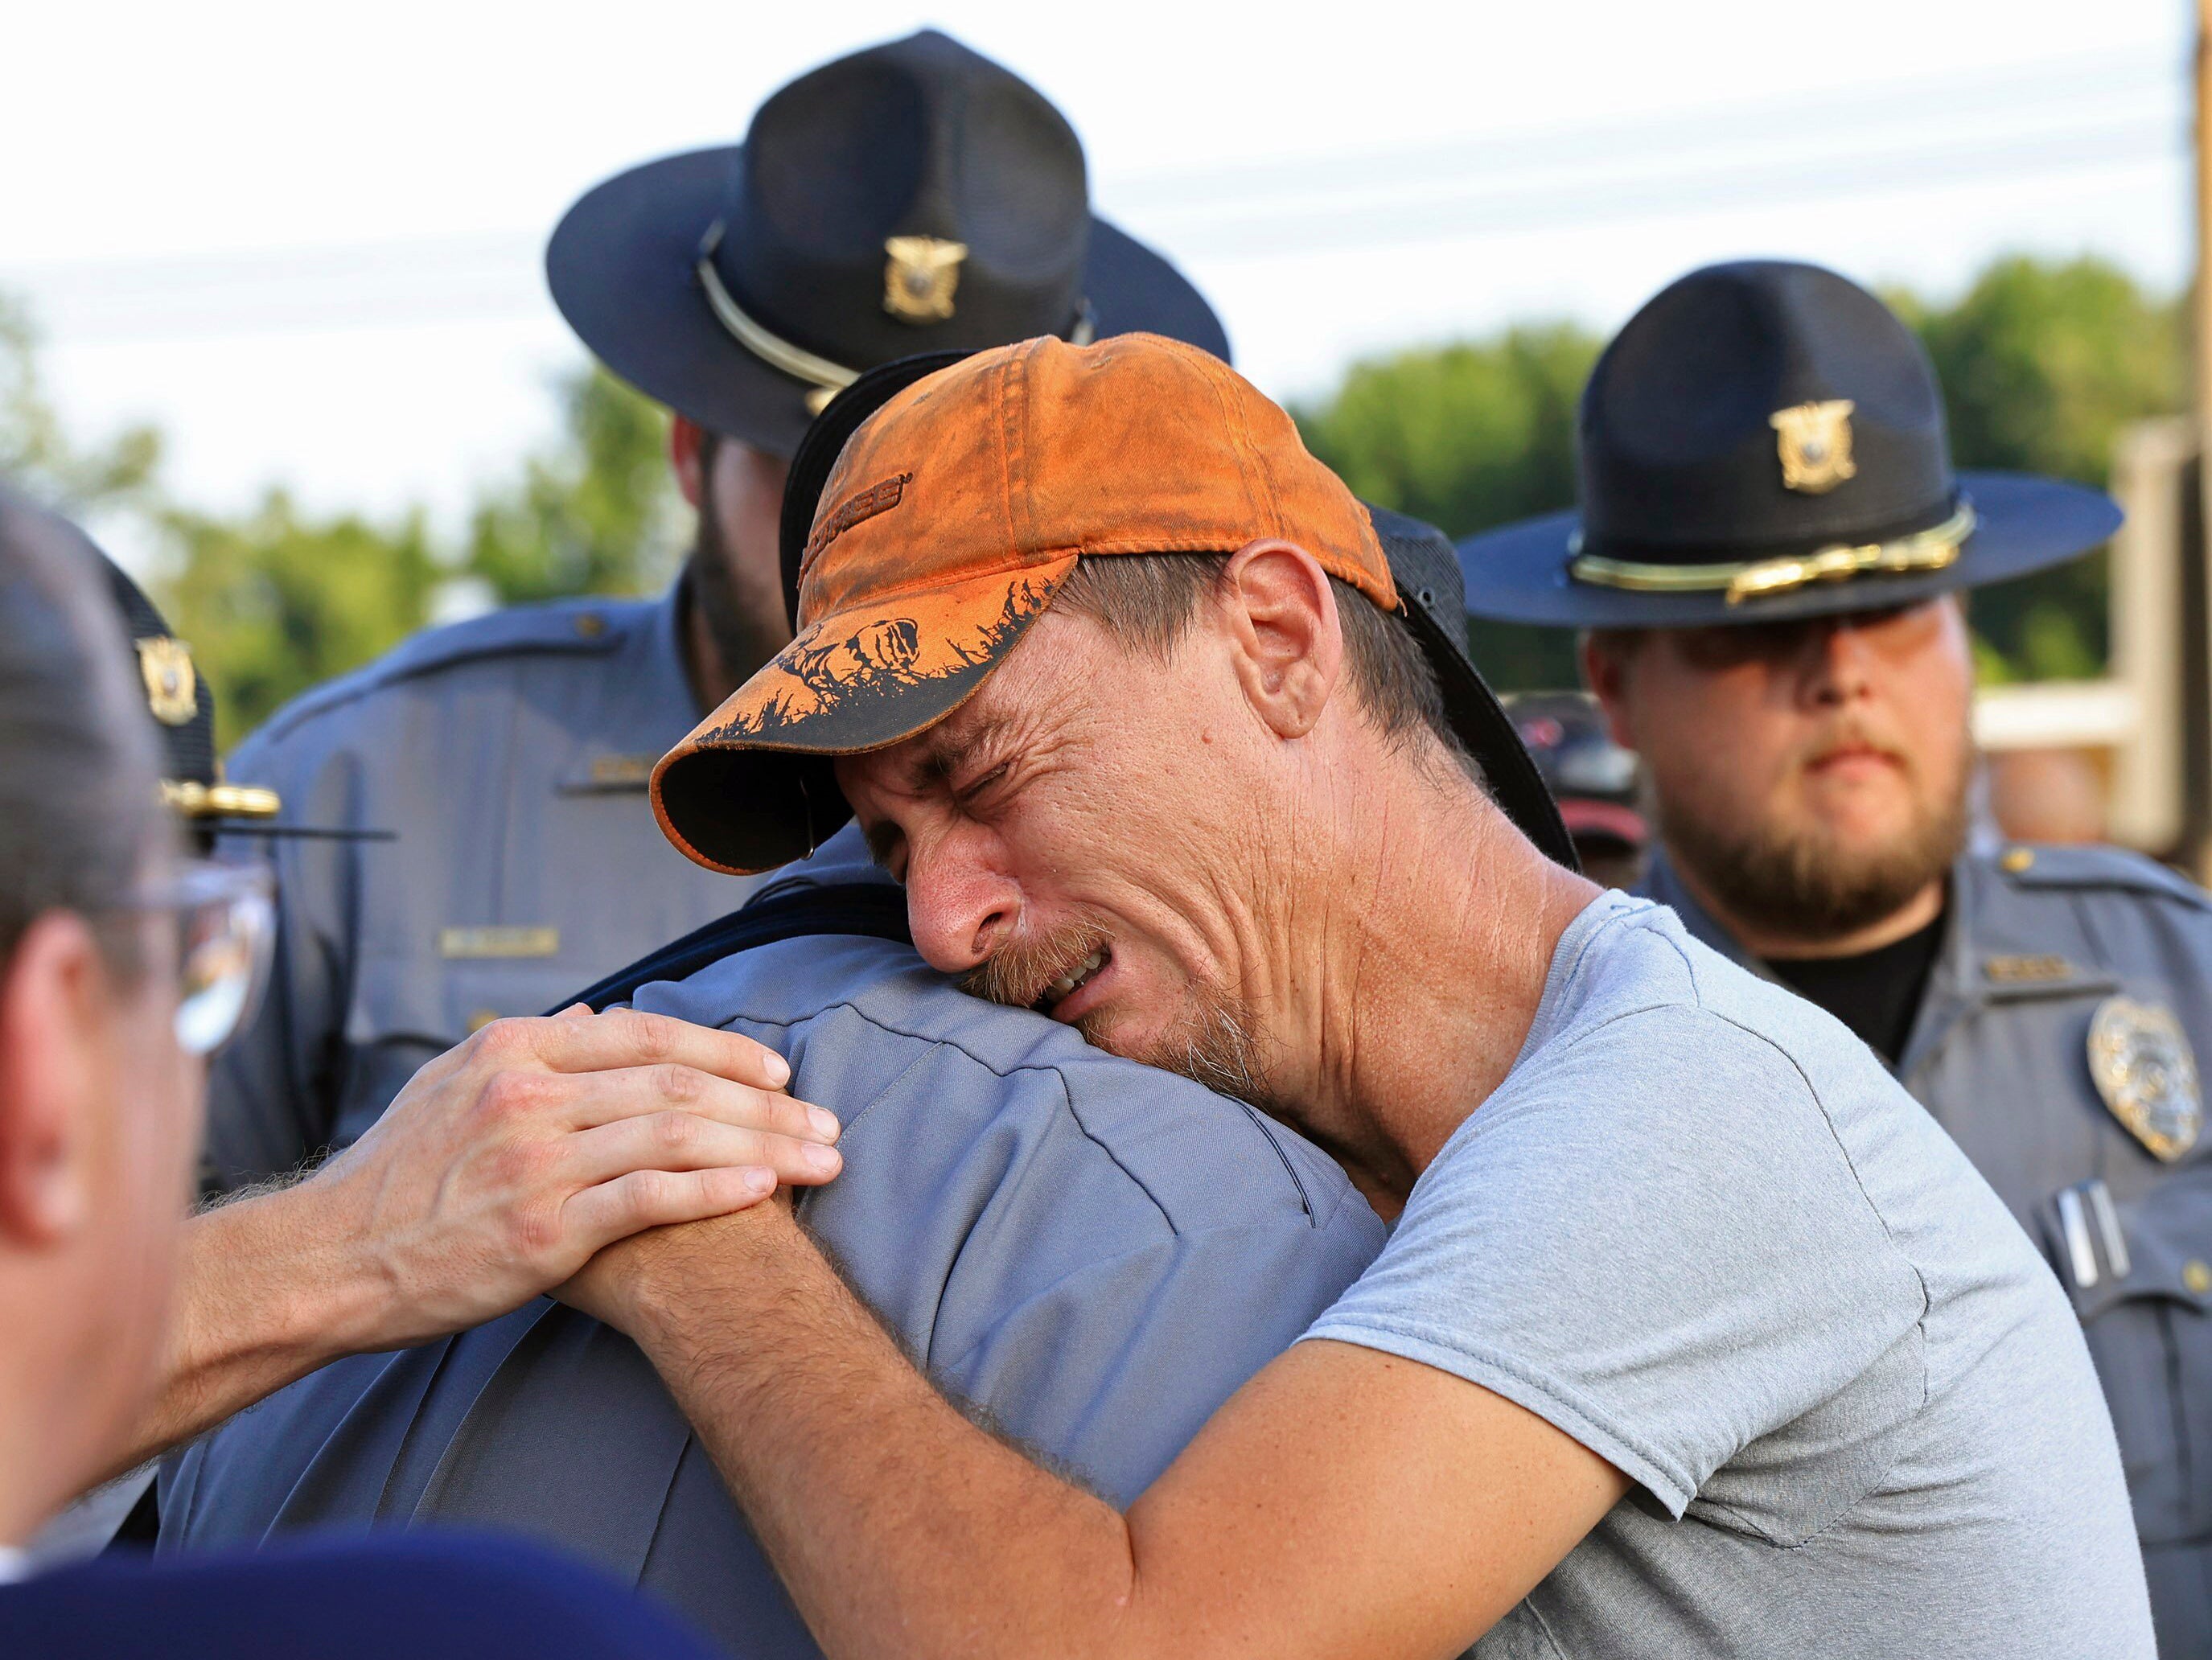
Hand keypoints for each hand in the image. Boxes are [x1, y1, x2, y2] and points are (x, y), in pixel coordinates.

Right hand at [294, 1006, 841, 1350]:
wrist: (325, 1261)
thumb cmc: (393, 1179)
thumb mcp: (451, 1086)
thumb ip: (531, 1049)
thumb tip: (599, 1019)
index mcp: (514, 1050)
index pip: (647, 1035)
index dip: (725, 1051)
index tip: (780, 1072)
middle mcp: (529, 1095)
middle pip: (679, 1085)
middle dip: (768, 1104)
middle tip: (828, 1123)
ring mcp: (536, 1162)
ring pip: (678, 1137)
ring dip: (765, 1147)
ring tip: (821, 1162)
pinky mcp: (541, 1230)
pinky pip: (649, 1199)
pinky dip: (714, 1191)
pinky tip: (763, 1192)